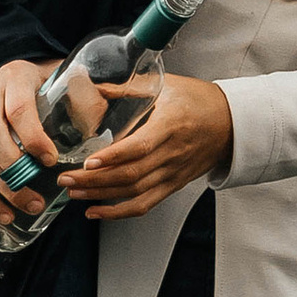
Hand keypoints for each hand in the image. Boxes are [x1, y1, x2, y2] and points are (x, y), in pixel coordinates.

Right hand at [0, 55, 68, 227]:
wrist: (13, 76)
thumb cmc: (47, 81)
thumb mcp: (66, 77)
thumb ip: (85, 93)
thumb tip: (109, 111)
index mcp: (16, 77)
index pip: (18, 108)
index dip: (33, 137)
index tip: (51, 160)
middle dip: (15, 168)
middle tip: (40, 193)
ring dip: (2, 189)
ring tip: (30, 207)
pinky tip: (3, 214)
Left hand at [67, 73, 234, 221]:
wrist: (230, 123)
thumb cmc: (198, 100)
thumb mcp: (167, 84)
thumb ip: (130, 86)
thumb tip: (95, 86)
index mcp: (171, 125)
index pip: (140, 146)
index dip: (114, 157)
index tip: (88, 160)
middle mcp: (172, 153)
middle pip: (132, 174)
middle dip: (95, 180)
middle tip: (66, 178)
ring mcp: (173, 172)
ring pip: (135, 192)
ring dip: (101, 195)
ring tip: (73, 192)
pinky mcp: (172, 185)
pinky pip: (145, 204)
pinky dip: (118, 212)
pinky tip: (95, 212)